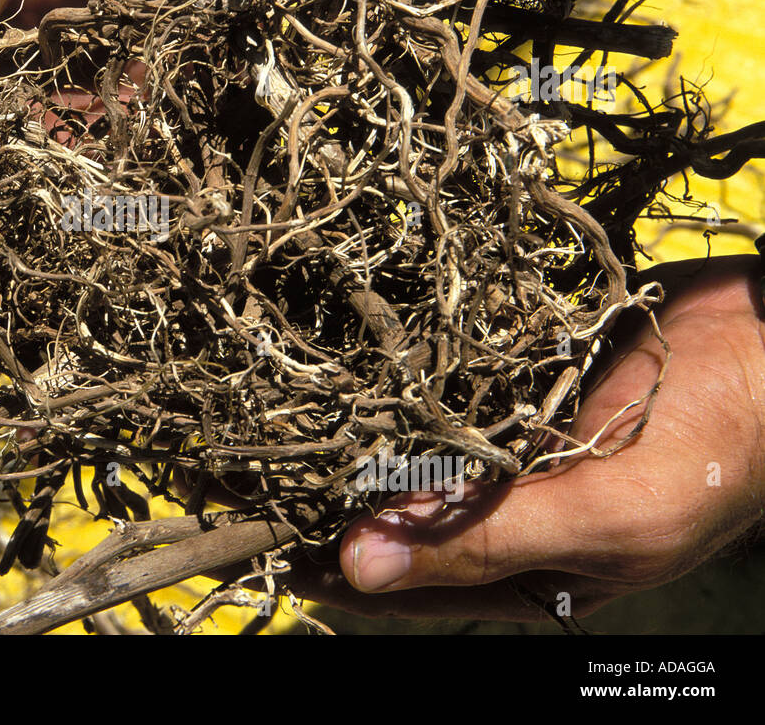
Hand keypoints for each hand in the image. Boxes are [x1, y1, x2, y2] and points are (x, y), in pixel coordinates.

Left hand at [286, 253, 764, 621]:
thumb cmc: (713, 447)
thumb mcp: (604, 517)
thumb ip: (484, 539)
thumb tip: (358, 567)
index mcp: (528, 568)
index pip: (401, 582)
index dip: (327, 568)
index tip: (248, 542)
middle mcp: (506, 510)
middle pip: (393, 516)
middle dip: (322, 500)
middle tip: (236, 473)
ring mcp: (509, 446)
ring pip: (405, 453)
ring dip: (348, 441)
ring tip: (266, 421)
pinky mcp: (512, 384)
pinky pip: (434, 393)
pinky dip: (389, 386)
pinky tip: (338, 367)